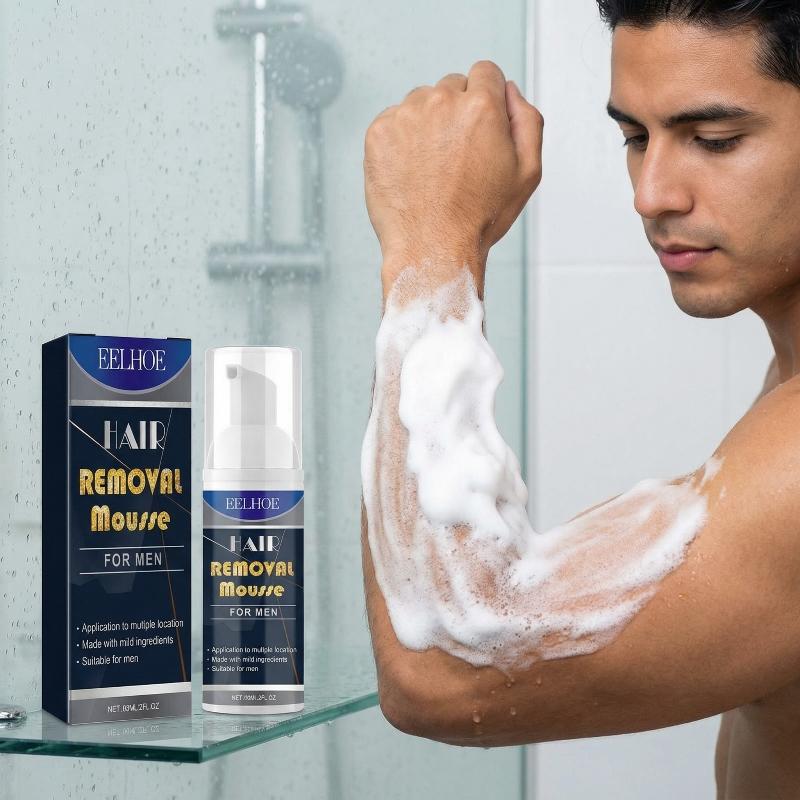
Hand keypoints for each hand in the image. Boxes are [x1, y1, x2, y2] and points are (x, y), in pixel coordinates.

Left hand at [364, 60, 543, 279]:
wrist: (432, 249)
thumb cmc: (478, 217)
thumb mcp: (527, 172)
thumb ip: (527, 120)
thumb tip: (509, 92)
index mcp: (481, 107)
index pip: (486, 74)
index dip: (487, 101)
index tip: (480, 129)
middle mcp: (441, 102)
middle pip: (452, 86)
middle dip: (457, 113)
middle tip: (457, 158)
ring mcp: (406, 116)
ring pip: (421, 102)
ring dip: (428, 124)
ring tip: (433, 169)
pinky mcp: (379, 133)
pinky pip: (394, 121)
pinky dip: (401, 140)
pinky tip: (412, 172)